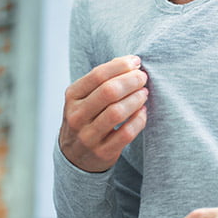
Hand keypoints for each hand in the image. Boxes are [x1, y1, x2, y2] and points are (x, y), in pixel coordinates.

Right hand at [59, 55, 147, 171]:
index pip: (98, 75)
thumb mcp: (85, 96)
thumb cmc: (87, 116)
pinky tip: (143, 111)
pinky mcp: (102, 152)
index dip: (121, 65)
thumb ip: (104, 78)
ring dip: (136, 99)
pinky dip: (139, 120)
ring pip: (117, 112)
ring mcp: (88, 136)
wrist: (75, 155)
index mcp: (72, 96)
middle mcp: (77, 116)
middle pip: (109, 92)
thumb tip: (131, 62)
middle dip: (131, 80)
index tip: (136, 62)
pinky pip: (126, 133)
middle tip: (143, 77)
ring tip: (144, 93)